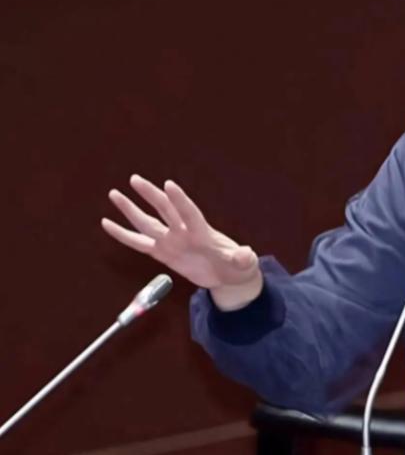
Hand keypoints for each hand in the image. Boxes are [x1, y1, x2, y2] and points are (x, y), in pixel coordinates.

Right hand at [101, 175, 260, 292]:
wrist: (228, 276)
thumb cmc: (237, 266)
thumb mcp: (243, 264)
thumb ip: (243, 259)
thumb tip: (247, 255)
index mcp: (203, 232)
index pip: (189, 213)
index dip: (180, 200)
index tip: (169, 184)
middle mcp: (183, 233)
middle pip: (165, 210)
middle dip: (151, 195)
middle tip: (135, 179)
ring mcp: (171, 241)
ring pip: (147, 223)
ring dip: (130, 210)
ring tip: (114, 194)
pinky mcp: (163, 254)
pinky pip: (138, 243)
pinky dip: (123, 234)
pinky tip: (107, 223)